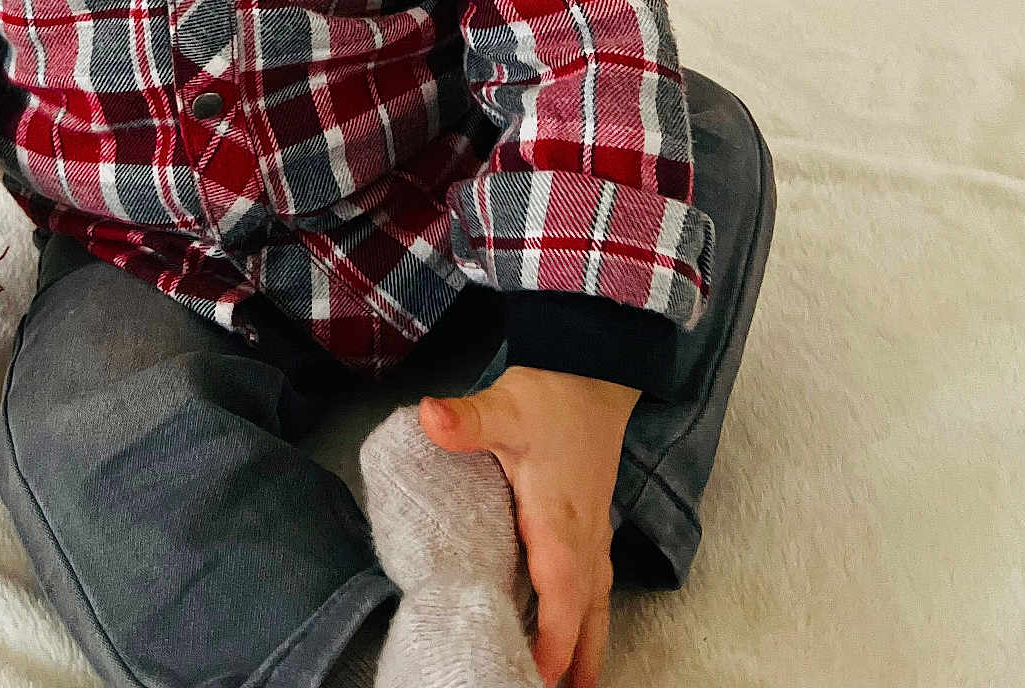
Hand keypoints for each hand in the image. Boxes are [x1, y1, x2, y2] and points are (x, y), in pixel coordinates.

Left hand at [418, 366, 639, 687]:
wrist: (594, 367)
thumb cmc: (551, 394)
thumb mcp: (505, 407)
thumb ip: (466, 419)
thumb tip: (429, 416)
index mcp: (559, 524)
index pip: (561, 598)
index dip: (552, 645)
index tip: (536, 679)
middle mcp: (584, 536)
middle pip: (584, 615)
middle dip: (574, 662)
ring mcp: (593, 529)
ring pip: (595, 602)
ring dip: (587, 645)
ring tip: (579, 685)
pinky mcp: (591, 519)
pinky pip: (595, 583)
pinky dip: (588, 614)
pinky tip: (577, 625)